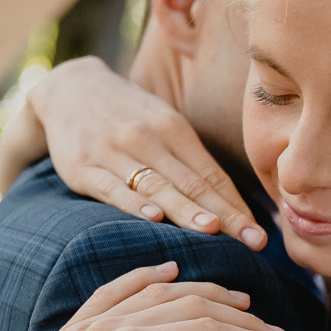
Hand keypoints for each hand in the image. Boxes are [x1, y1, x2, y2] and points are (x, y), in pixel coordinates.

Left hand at [10, 262, 284, 330]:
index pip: (205, 329)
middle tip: (269, 327)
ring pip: (153, 294)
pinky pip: (111, 293)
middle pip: (185, 306)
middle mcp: (107, 328)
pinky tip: (168, 271)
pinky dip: (141, 279)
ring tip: (237, 301)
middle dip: (234, 315)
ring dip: (198, 292)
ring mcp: (86, 328)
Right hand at [25, 58, 267, 248]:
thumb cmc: (129, 116)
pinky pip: (112, 188)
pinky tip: (153, 218)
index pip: (212, 175)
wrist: (69, 88)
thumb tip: (232, 203)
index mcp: (174, 128)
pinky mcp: (84, 167)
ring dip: (186, 211)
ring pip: (157, 187)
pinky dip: (132, 204)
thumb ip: (192, 161)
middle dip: (225, 216)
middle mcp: (147, 138)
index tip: (261, 234)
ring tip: (213, 232)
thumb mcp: (163, 124)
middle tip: (253, 241)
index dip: (237, 207)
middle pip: (192, 184)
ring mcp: (114, 152)